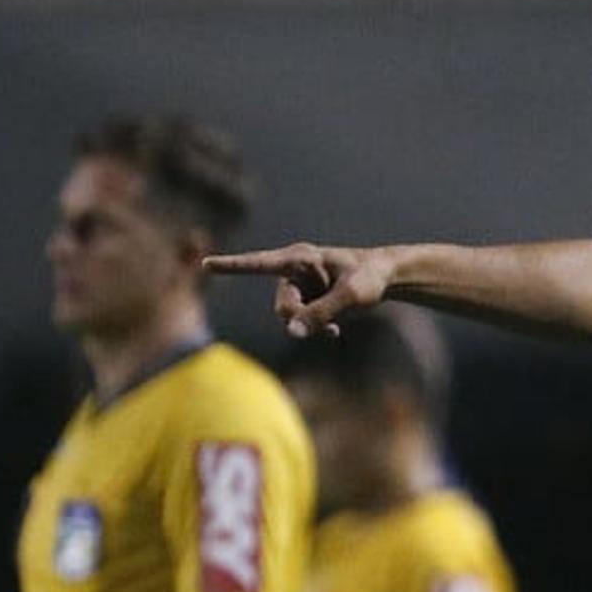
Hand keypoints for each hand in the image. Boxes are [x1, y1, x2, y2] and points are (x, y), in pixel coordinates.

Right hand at [202, 243, 392, 338]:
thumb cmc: (368, 278)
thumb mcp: (351, 297)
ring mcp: (299, 287)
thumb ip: (321, 314)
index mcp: (300, 258)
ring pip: (290, 317)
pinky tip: (335, 331)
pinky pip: (300, 323)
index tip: (207, 264)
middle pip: (281, 306)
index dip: (233, 266)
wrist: (385, 278)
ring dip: (311, 326)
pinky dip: (316, 329)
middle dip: (301, 320)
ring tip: (336, 324)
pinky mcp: (306, 300)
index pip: (260, 263)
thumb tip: (292, 333)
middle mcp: (294, 271)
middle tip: (330, 324)